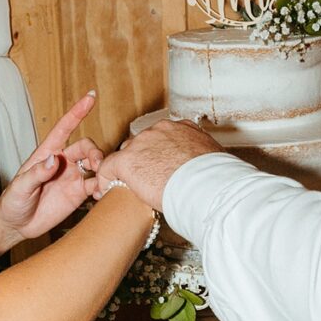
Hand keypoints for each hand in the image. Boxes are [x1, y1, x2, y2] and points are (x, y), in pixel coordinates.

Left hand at [0, 92, 103, 241]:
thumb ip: (36, 173)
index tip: (90, 97)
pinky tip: (101, 193)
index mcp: (47, 153)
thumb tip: (53, 159)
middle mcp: (63, 162)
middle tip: (98, 166)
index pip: (64, 128)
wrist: (17, 224)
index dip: (77, 112)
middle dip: (95, 153)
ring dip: (103, 169)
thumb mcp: (20, 187)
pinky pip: (96, 185)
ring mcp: (73, 178)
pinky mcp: (79, 194)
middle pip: (86, 148)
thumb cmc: (13, 202)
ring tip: (103, 180)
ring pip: (95, 165)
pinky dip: (103, 186)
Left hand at [97, 119, 223, 210]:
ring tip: (126, 188)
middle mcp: (161, 131)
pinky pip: (108, 168)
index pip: (163, 138)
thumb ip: (203, 160)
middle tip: (145, 181)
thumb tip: (209, 171)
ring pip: (126, 155)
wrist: (207, 186)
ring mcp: (143, 143)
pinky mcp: (128, 160)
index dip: (158, 155)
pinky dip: (104, 180)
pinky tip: (105, 191)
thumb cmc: (216, 179)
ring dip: (126, 171)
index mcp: (182, 129)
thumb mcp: (214, 161)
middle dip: (142, 161)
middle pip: (142, 144)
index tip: (159, 168)